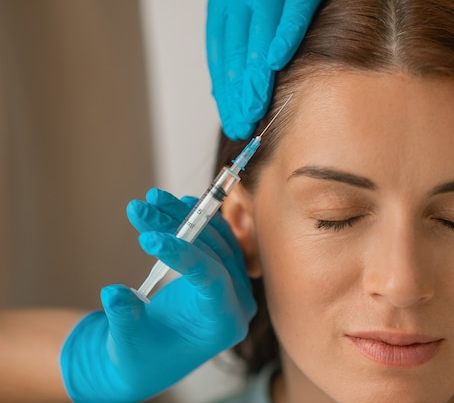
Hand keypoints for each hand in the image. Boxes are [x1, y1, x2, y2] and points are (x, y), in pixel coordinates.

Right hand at [60, 188, 255, 402]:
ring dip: (183, 216)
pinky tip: (179, 203)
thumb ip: (125, 318)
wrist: (151, 359)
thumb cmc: (140, 356)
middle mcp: (237, 302)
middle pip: (212, 253)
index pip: (211, 280)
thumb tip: (113, 293)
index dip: (183, 254)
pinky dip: (196, 221)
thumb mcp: (127, 342)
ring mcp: (235, 284)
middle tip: (141, 207)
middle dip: (175, 227)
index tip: (149, 238)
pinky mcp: (226, 271)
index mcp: (222, 325)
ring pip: (215, 239)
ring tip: (152, 199)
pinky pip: (218, 238)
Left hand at [206, 0, 338, 139]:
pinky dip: (284, 36)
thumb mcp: (251, 3)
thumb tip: (235, 85)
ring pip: (258, 36)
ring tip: (253, 109)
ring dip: (255, 76)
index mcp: (226, 1)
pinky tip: (277, 62)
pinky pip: (292, 12)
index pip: (220, 53)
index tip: (231, 118)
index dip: (225, 89)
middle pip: (235, 51)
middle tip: (241, 124)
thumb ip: (245, 37)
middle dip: (237, 92)